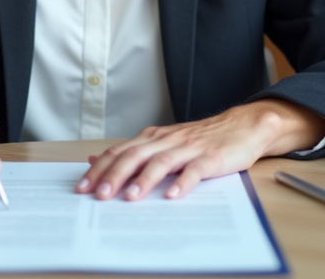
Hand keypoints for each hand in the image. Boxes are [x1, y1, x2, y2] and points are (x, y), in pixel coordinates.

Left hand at [75, 99, 324, 201]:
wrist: (242, 126)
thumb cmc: (201, 139)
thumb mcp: (162, 141)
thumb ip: (132, 151)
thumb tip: (96, 159)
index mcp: (154, 137)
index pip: (121, 151)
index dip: (100, 169)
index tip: (83, 186)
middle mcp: (168, 140)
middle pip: (136, 155)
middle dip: (115, 176)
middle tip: (100, 195)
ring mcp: (190, 148)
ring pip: (162, 162)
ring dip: (144, 180)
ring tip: (131, 197)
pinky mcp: (211, 158)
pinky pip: (195, 170)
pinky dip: (183, 182)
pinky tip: (173, 195)